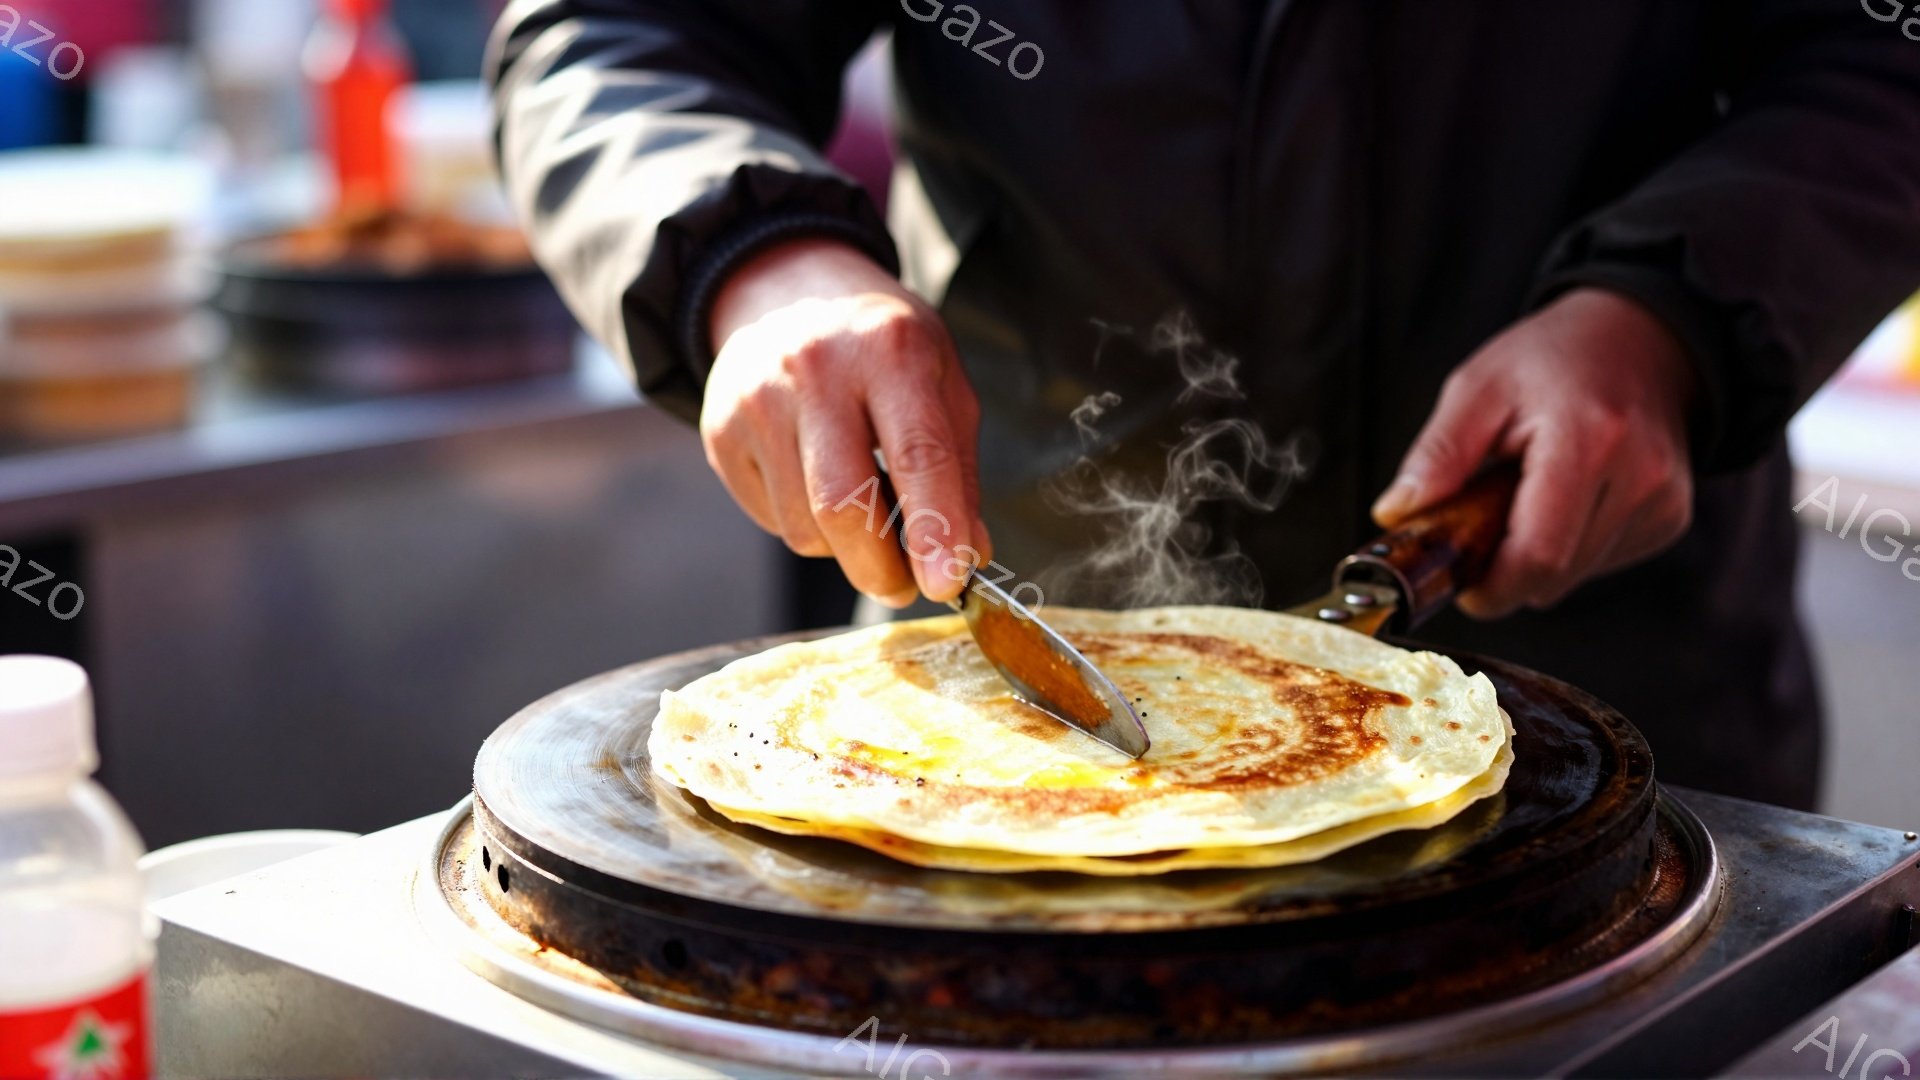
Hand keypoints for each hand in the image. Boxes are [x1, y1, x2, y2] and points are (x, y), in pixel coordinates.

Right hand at [702, 237, 985, 605]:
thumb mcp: (942, 384)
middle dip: (880, 568)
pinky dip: (805, 526)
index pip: (917, 455)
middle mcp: (816, 367)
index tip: (946, 584)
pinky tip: (816, 486)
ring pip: (803, 527)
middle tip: (904, 585)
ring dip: (843, 549)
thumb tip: (968, 554)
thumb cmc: (882, 347)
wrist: (788, 292)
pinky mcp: (720, 430)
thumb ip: (958, 471)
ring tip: (862, 516)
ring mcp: (758, 398)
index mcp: (890, 348)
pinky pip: (770, 519)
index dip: (934, 530)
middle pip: (844, 505)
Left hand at [1372, 288, 1698, 617]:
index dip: (1492, 586)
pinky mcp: (1672, 517)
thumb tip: (1397, 513)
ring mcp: (1663, 500)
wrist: (1640, 335)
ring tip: (1526, 494)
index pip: (1539, 554)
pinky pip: (1603, 561)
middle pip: (1555, 575)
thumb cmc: (1553, 357)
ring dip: (1537, 554)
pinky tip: (1565, 498)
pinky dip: (1571, 545)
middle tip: (1480, 525)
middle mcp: (1639, 476)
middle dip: (1506, 568)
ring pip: (1577, 576)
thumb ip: (1438, 453)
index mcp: (1587, 440)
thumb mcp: (1478, 386)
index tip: (1461, 584)